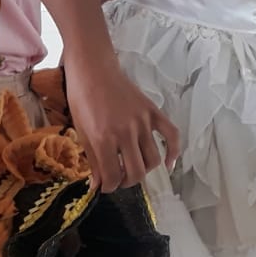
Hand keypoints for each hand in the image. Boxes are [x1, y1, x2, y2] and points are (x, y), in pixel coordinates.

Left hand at [65, 59, 180, 191]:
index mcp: (104, 138)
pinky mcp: (153, 112)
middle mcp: (126, 132)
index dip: (108, 187)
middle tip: (119, 179)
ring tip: (133, 168)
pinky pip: (172, 135)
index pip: (113, 176)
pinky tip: (169, 164)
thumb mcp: (81, 132)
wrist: (93, 68)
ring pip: (153, 159)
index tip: (105, 186)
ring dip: (144, 170)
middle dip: (127, 182)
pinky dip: (174, 152)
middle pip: (136, 172)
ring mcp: (142, 121)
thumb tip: (96, 186)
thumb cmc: (81, 98)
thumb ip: (92, 160)